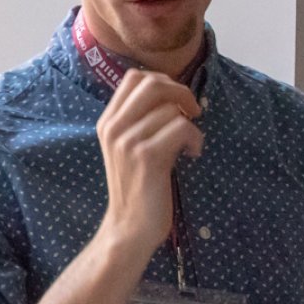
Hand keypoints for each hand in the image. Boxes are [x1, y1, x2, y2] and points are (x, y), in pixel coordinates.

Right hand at [94, 69, 202, 249]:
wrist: (129, 226)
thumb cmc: (138, 185)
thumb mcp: (130, 146)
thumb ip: (141, 119)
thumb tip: (174, 91)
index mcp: (108, 122)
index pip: (134, 77)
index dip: (163, 81)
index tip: (176, 101)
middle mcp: (113, 128)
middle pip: (153, 84)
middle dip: (181, 92)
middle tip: (193, 112)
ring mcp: (127, 142)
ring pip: (172, 109)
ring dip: (191, 124)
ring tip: (189, 144)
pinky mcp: (146, 156)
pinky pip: (182, 128)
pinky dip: (195, 138)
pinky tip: (192, 153)